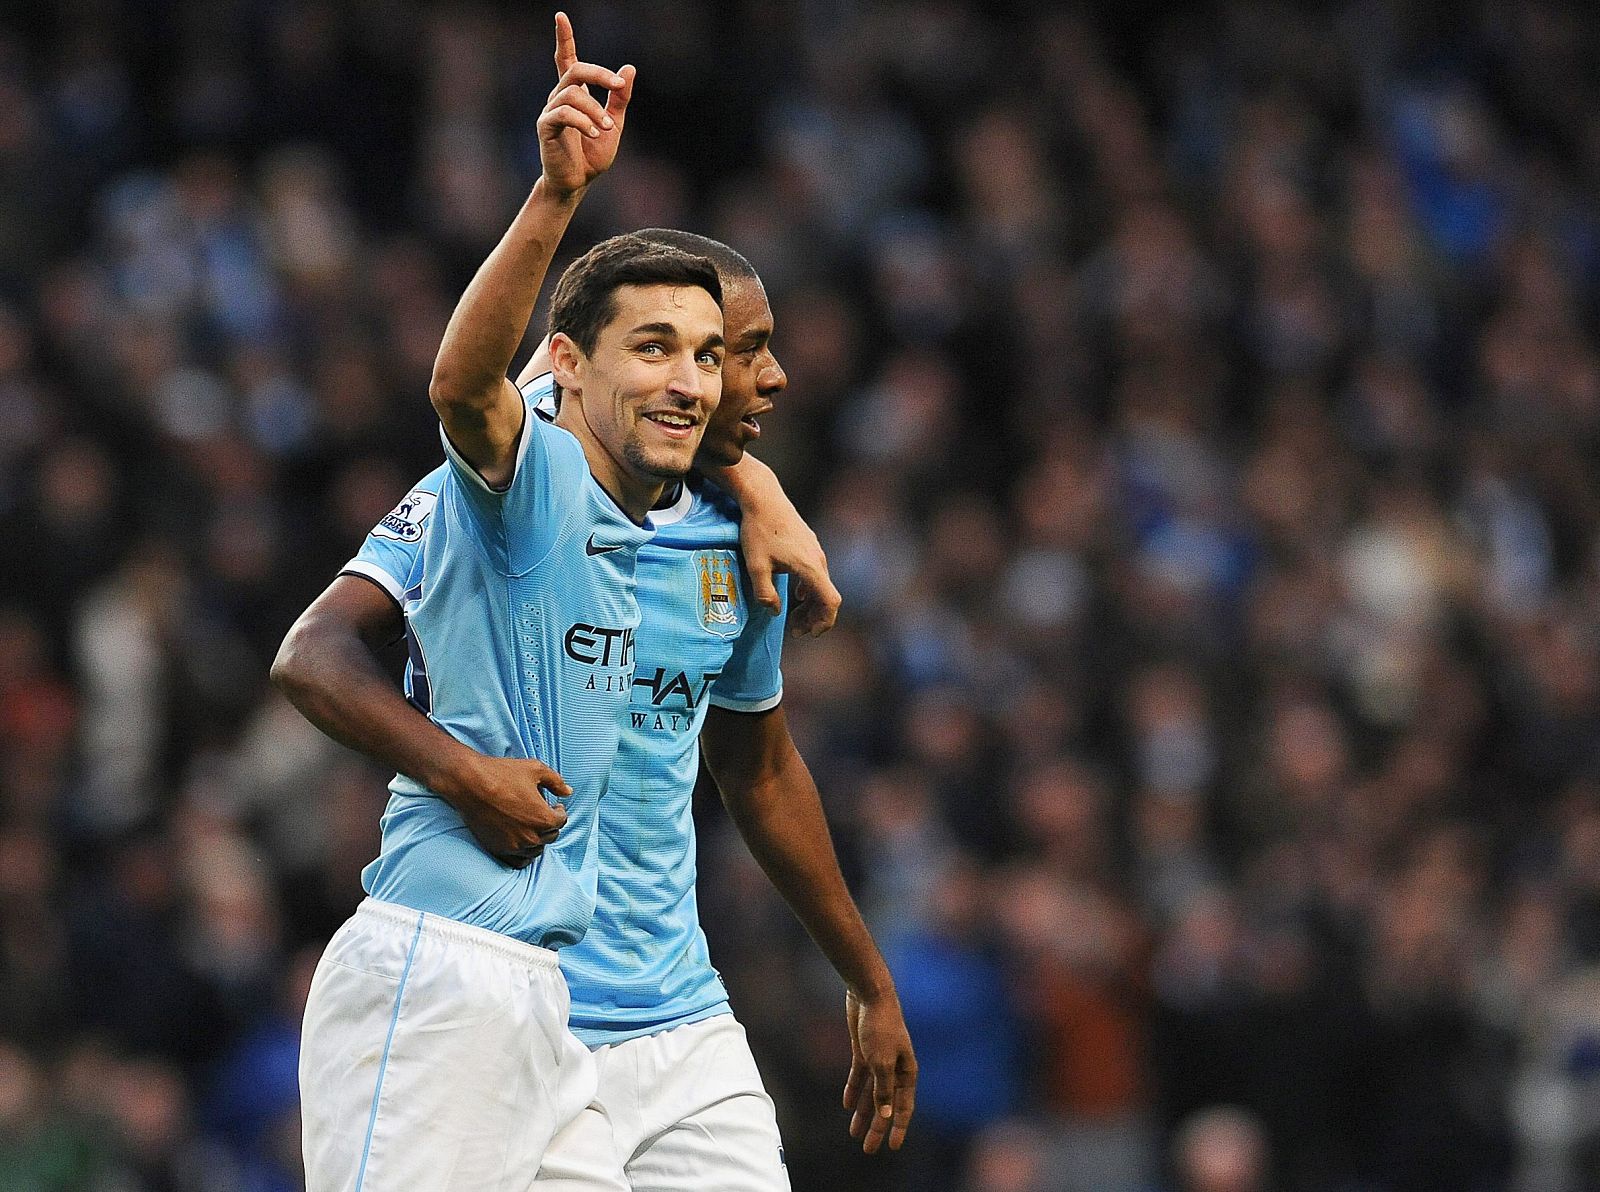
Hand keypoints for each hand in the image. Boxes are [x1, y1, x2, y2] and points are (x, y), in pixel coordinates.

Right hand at [442, 752, 572, 867]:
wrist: (469, 783)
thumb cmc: (502, 774)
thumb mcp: (535, 769)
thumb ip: (556, 782)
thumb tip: (568, 792)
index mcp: (543, 818)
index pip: (561, 821)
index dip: (559, 811)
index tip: (554, 805)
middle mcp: (531, 836)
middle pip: (550, 835)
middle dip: (549, 824)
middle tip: (541, 813)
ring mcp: (514, 846)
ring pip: (536, 849)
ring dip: (538, 838)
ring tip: (532, 826)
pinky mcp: (498, 849)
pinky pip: (519, 861)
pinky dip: (524, 854)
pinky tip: (522, 841)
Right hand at [538, 12, 634, 198]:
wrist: (578, 183)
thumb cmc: (593, 155)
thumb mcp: (614, 123)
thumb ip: (620, 98)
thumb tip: (629, 68)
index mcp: (575, 94)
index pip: (566, 60)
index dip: (564, 38)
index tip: (560, 16)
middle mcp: (559, 97)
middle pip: (576, 70)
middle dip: (599, 73)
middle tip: (618, 85)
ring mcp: (550, 111)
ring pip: (572, 93)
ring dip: (594, 109)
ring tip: (606, 129)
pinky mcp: (545, 127)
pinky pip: (563, 113)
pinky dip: (583, 121)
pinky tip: (595, 134)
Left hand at [735, 461, 841, 636]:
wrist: (763, 498)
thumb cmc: (758, 530)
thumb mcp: (756, 566)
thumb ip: (765, 593)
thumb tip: (775, 611)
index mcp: (810, 567)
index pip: (831, 602)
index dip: (824, 622)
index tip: (810, 633)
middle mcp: (818, 560)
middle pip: (827, 597)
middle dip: (814, 618)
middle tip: (796, 631)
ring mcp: (816, 551)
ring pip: (822, 586)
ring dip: (811, 605)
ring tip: (793, 619)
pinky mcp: (810, 545)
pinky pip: (817, 574)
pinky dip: (810, 590)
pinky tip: (797, 596)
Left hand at [843, 989, 916, 1153]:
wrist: (870, 995)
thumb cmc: (881, 1026)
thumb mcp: (881, 1062)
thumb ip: (883, 1089)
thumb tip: (885, 1114)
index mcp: (907, 1071)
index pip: (903, 1106)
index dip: (898, 1128)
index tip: (893, 1147)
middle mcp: (895, 1068)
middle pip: (885, 1104)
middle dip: (877, 1127)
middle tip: (868, 1148)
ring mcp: (879, 1060)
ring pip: (871, 1093)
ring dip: (863, 1113)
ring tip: (854, 1133)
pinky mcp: (864, 1051)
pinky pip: (859, 1076)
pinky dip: (853, 1091)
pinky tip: (847, 1105)